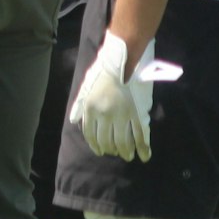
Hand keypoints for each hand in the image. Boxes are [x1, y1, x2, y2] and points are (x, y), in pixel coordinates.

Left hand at [69, 31, 181, 161]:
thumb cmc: (101, 74)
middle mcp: (105, 115)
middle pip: (107, 140)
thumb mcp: (85, 88)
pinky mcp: (137, 113)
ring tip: (128, 156)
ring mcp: (122, 115)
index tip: (100, 151)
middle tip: (114, 153)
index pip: (90, 134)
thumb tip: (73, 121)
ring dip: (125, 152)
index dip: (95, 145)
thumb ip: (79, 106)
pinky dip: (143, 148)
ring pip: (123, 142)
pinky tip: (144, 156)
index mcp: (90, 109)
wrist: (121, 62)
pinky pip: (141, 135)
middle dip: (111, 150)